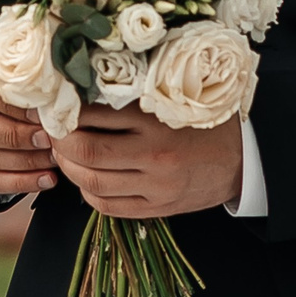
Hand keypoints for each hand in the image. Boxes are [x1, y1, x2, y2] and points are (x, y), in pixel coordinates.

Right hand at [0, 68, 57, 195]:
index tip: (41, 113)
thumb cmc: (21, 79)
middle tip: (48, 140)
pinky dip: (18, 182)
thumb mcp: (21, 72)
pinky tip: (43, 179)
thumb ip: (30, 83)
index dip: (11, 105)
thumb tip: (55, 100)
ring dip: (23, 163)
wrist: (6, 91)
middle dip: (16, 138)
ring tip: (52, 161)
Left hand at [52, 106, 242, 218]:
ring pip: (92, 182)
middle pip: (86, 152)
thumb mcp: (171, 96)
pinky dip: (87, 192)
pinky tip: (85, 178)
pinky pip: (108, 206)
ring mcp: (156, 185)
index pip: (94, 115)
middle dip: (59, 142)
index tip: (54, 104)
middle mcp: (154, 154)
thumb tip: (80, 88)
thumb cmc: (202, 119)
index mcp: (157, 118)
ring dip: (68, 168)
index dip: (65, 112)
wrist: (243, 158)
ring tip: (64, 153)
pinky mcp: (158, 207)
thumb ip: (132, 95)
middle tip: (52, 130)